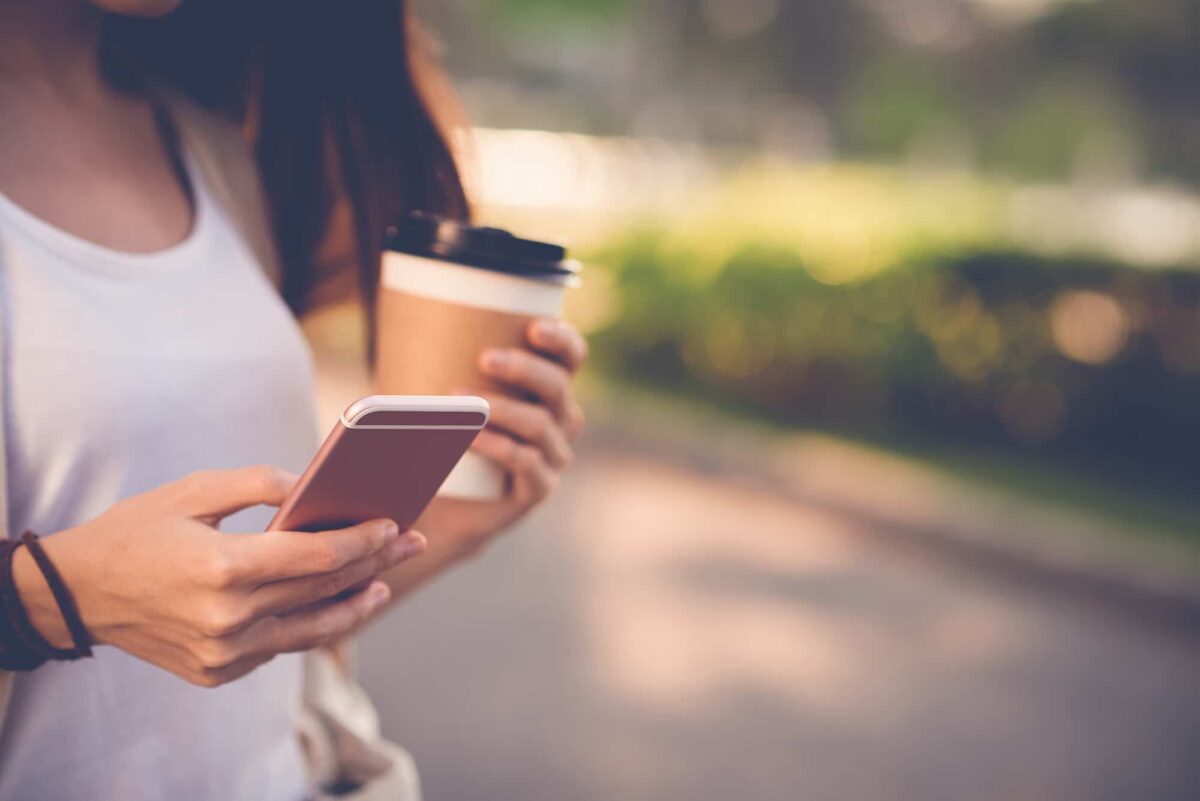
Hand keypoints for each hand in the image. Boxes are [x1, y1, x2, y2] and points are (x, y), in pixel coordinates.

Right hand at [13, 465, 425, 686]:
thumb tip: (313, 485)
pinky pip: (279, 646)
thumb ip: (258, 483)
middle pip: (323, 589)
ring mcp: (224, 652)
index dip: (363, 540)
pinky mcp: (217, 671)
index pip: (317, 556)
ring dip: (355, 606)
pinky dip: (310, 624)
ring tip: (384, 586)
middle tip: (410, 543)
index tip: (394, 524)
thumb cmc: (138, 531)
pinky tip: (333, 605)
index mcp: (223, 568)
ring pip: (311, 629)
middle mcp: (228, 618)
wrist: (77, 595)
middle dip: (375, 563)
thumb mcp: (193, 491)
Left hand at [438, 317, 586, 542]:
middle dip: (524, 369)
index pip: (571, 357)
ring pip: (540, 424)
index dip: (561, 340)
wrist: (440, 503)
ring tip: (460, 402)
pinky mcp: (538, 488)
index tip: (532, 327)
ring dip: (502, 409)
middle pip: (558, 386)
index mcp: (547, 388)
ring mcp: (552, 457)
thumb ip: (444, 363)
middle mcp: (560, 420)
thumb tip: (409, 322)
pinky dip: (498, 446)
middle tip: (484, 359)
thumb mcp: (445, 394)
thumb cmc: (442, 437)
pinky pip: (527, 463)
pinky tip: (470, 438)